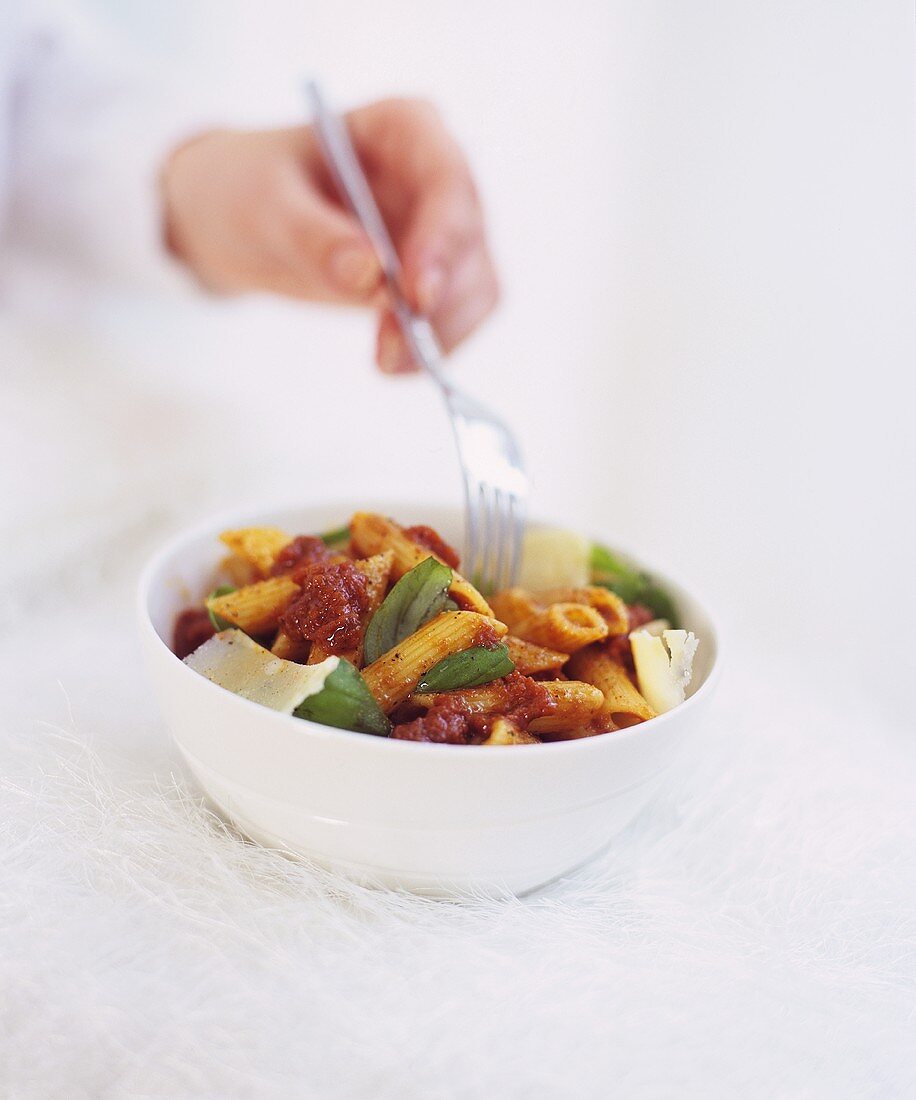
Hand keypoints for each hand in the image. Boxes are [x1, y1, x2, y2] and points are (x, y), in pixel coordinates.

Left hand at [162, 99, 498, 372]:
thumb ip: (314, 236)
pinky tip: (394, 362)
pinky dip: (435, 345)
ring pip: (475, 285)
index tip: (415, 295)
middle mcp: (436, 174)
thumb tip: (372, 275)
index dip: (442, 237)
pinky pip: (459, 317)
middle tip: (392, 347)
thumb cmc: (247, 188)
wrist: (239, 220)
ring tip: (386, 362)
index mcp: (403, 128)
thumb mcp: (262, 204)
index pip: (447, 177)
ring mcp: (443, 228)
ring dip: (441, 332)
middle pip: (468, 238)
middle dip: (439, 299)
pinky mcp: (438, 276)